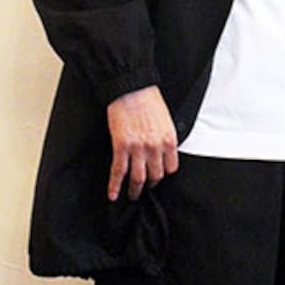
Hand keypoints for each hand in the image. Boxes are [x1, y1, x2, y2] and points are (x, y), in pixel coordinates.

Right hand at [105, 86, 178, 201]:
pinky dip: (115, 186)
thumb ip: (165, 137)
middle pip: (155, 176)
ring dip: (134, 190)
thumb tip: (163, 150)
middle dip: (150, 185)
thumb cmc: (148, 100)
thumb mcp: (166, 120)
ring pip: (138, 179)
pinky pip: (118, 172)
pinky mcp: (121, 147)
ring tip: (131, 195)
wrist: (131, 88)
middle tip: (145, 189)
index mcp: (169, 140)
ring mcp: (138, 149)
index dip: (164, 173)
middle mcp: (155, 147)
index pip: (171, 168)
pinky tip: (113, 194)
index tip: (158, 176)